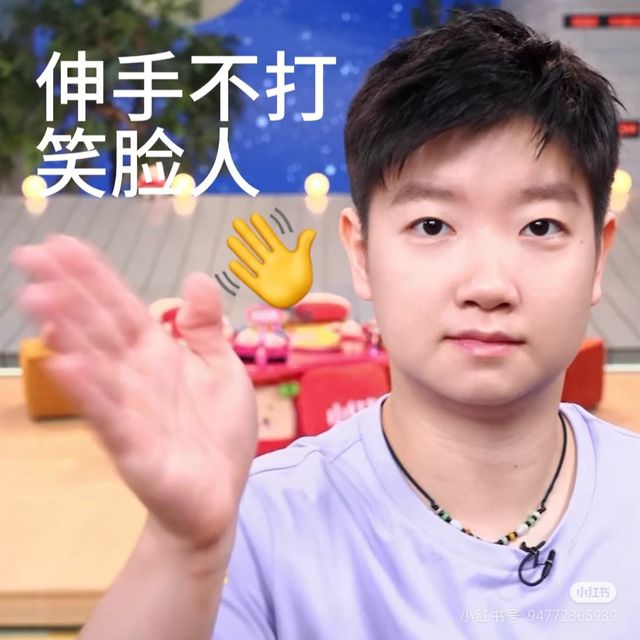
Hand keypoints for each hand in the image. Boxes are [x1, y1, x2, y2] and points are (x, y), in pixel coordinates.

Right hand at [11, 235, 257, 549]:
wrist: (220, 493)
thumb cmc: (217, 430)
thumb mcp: (221, 367)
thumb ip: (205, 327)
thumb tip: (197, 277)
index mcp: (158, 353)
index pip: (122, 307)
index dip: (95, 277)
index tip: (63, 245)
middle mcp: (137, 375)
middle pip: (99, 327)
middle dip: (69, 293)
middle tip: (31, 257)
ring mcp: (131, 410)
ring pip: (96, 364)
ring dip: (69, 332)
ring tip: (39, 299)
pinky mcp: (134, 447)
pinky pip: (109, 415)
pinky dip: (91, 389)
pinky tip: (68, 363)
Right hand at [227, 213, 315, 307]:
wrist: (299, 297)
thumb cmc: (302, 278)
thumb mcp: (303, 259)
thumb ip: (304, 245)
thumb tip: (311, 231)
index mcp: (280, 253)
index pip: (269, 237)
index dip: (262, 227)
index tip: (253, 216)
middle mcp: (270, 261)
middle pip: (256, 245)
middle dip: (247, 234)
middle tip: (236, 221)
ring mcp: (264, 273)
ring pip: (250, 259)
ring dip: (240, 250)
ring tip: (230, 239)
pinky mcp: (260, 287)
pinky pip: (249, 278)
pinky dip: (241, 272)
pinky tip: (232, 263)